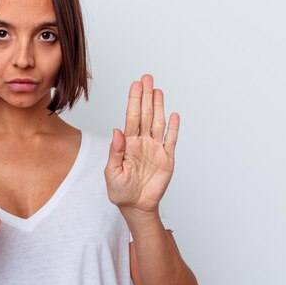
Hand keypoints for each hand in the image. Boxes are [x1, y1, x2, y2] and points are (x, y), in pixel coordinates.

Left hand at [105, 74, 178, 212]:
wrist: (135, 206)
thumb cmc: (120, 190)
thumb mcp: (112, 172)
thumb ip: (115, 152)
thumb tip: (116, 131)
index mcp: (128, 143)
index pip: (131, 117)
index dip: (134, 100)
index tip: (135, 85)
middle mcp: (142, 142)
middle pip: (146, 115)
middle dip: (146, 96)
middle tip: (147, 78)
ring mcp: (155, 149)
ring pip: (158, 123)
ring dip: (159, 106)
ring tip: (157, 90)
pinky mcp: (167, 159)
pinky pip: (170, 140)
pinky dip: (173, 128)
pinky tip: (173, 115)